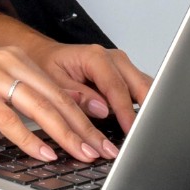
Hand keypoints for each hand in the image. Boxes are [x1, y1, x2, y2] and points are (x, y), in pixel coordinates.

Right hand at [0, 42, 121, 164]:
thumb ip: (15, 95)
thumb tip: (46, 122)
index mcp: (16, 58)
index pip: (60, 90)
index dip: (84, 116)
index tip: (102, 138)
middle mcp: (8, 61)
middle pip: (56, 99)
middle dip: (84, 128)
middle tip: (104, 151)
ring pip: (39, 107)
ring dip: (64, 134)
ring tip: (82, 154)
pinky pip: (7, 117)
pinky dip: (29, 137)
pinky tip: (43, 152)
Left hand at [24, 38, 152, 137]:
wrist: (43, 55)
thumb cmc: (45, 66)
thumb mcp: (51, 83)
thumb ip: (75, 97)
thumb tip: (101, 110)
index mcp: (95, 57)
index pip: (116, 87)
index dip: (126, 112)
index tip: (132, 131)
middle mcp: (113, 59)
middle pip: (140, 85)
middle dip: (146, 110)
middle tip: (145, 135)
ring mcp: (121, 67)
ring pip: (144, 88)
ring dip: (147, 109)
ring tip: (145, 133)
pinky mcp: (123, 77)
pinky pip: (138, 92)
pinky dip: (141, 107)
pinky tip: (140, 124)